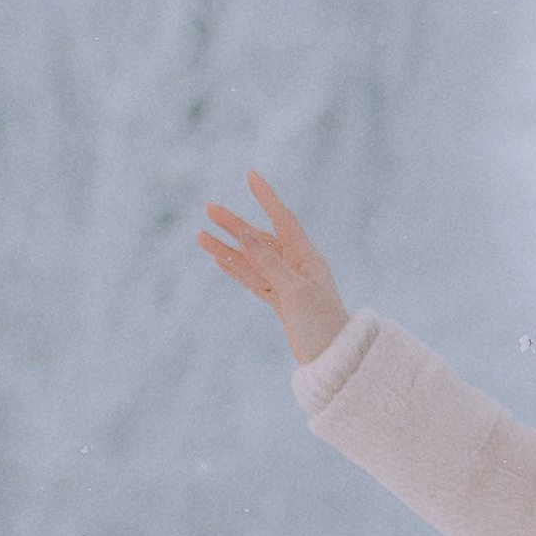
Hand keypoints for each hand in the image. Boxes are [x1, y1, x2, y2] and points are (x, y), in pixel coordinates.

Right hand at [198, 171, 351, 365]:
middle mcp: (296, 266)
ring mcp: (286, 284)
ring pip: (251, 260)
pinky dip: (235, 268)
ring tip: (201, 235)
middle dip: (235, 224)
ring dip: (227, 247)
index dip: (266, 197)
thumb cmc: (321, 323)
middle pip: (260, 239)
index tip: (251, 175)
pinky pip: (252, 280)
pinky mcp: (279, 302)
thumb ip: (268, 262)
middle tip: (209, 208)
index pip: (283, 219)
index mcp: (307, 257)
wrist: (334, 360)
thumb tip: (245, 235)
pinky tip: (219, 258)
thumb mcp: (294, 290)